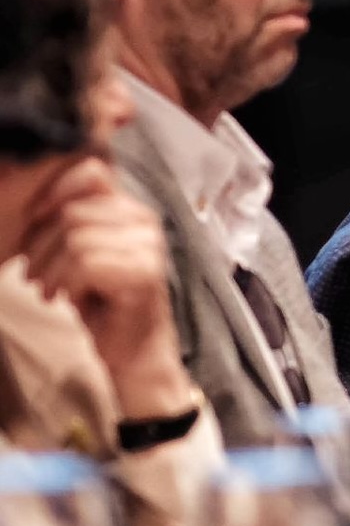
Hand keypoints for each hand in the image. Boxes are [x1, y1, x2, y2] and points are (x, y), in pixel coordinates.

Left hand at [20, 156, 194, 418]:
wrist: (132, 354)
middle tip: (35, 276)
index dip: (52, 194)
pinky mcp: (145, 274)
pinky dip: (67, 285)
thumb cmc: (100, 303)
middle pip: (74, 210)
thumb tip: (23, 192)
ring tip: (50, 290)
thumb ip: (68, 218)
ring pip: (76, 237)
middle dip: (41, 245)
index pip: (90, 171)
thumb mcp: (79, 252)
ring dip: (51, 270)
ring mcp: (150, 246)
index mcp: (131, 208)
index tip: (32, 228)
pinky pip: (86, 263)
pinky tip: (69, 300)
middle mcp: (146, 221)